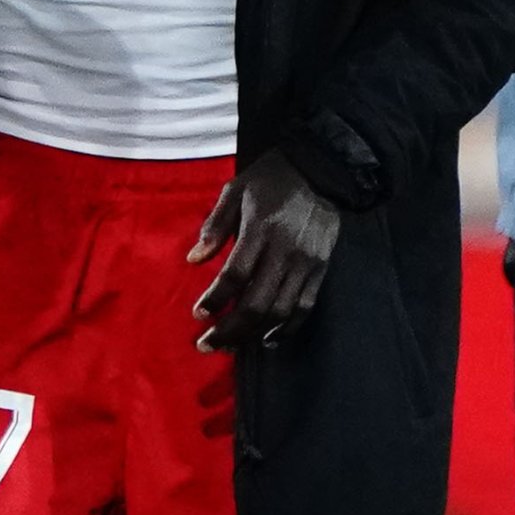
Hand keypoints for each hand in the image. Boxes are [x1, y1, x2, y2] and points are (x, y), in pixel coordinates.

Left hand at [188, 152, 342, 350]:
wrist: (321, 169)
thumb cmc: (270, 180)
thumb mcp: (235, 191)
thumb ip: (214, 226)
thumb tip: (194, 260)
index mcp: (261, 230)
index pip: (235, 275)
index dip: (215, 299)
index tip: (198, 315)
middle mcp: (285, 251)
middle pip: (256, 302)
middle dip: (229, 329)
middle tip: (207, 345)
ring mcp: (306, 262)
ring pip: (280, 311)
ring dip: (253, 334)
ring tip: (232, 346)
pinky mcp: (321, 268)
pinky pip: (304, 306)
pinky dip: (286, 328)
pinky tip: (267, 339)